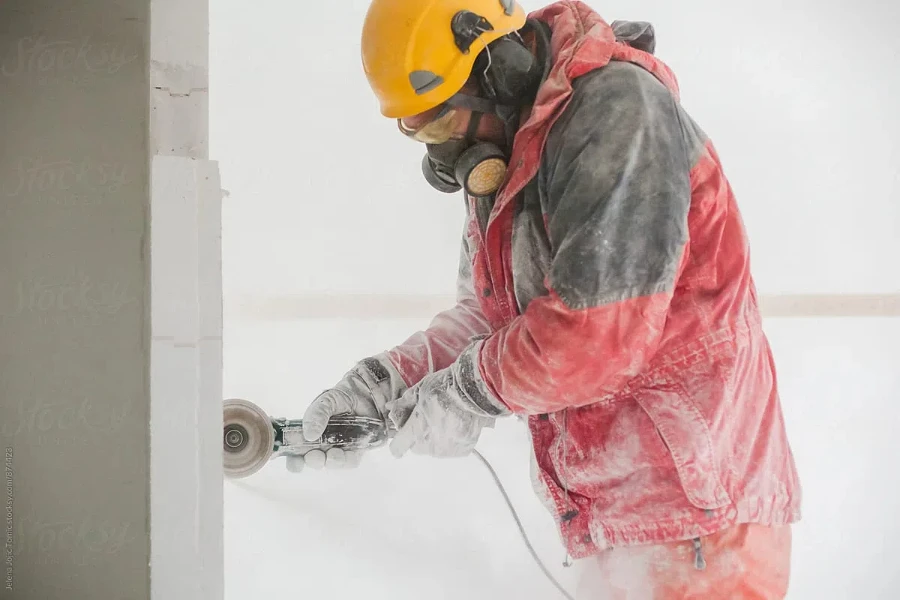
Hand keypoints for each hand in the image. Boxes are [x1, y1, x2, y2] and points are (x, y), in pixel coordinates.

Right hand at [285, 355, 405, 472]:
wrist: (369, 393)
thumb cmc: (343, 397)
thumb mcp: (326, 401)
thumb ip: (316, 415)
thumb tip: (309, 435)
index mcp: (311, 433)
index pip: (298, 452)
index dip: (294, 461)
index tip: (296, 463)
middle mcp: (324, 443)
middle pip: (314, 460)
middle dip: (313, 461)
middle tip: (314, 456)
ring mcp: (340, 447)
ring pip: (332, 463)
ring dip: (330, 462)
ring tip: (331, 455)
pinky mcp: (357, 450)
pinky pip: (350, 461)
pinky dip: (346, 460)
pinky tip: (343, 453)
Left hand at [387, 342, 510, 457]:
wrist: (475, 392)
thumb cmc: (444, 387)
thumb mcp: (420, 390)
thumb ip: (404, 403)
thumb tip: (391, 409)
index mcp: (416, 430)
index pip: (398, 447)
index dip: (398, 441)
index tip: (403, 433)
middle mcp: (431, 445)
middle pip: (416, 447)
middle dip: (418, 436)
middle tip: (427, 418)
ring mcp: (448, 450)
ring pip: (434, 449)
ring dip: (434, 439)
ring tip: (444, 419)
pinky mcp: (463, 449)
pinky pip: (451, 449)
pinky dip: (451, 440)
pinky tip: (456, 425)